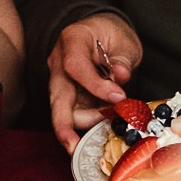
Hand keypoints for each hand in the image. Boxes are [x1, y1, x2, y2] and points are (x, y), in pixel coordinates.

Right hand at [47, 13, 142, 152]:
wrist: (101, 34)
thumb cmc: (111, 34)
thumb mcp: (123, 41)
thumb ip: (122, 59)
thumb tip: (121, 76)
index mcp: (71, 40)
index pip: (74, 66)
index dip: (95, 86)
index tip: (119, 97)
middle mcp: (58, 62)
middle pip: (57, 97)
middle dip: (63, 125)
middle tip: (74, 146)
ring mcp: (60, 80)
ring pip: (63, 111)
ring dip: (88, 120)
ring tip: (113, 113)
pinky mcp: (66, 96)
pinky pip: (74, 114)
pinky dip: (90, 121)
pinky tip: (106, 117)